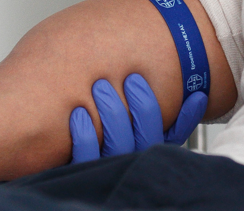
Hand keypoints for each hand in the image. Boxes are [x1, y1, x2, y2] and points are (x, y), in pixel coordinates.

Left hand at [69, 73, 206, 163]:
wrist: (46, 155)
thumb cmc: (84, 128)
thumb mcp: (113, 110)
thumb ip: (134, 98)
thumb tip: (154, 71)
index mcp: (142, 147)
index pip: (174, 135)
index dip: (188, 119)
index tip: (197, 95)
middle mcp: (128, 160)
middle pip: (148, 138)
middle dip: (144, 107)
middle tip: (132, 79)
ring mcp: (106, 169)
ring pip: (120, 146)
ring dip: (113, 114)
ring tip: (101, 86)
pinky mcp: (81, 173)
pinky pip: (86, 156)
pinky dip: (85, 134)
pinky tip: (78, 113)